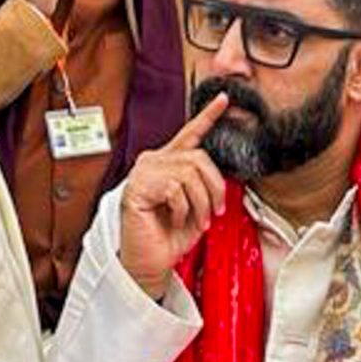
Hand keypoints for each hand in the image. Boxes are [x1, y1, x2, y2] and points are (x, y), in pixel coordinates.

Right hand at [118, 94, 231, 299]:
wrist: (150, 262)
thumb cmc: (169, 237)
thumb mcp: (197, 207)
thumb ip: (205, 185)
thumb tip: (222, 178)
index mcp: (168, 162)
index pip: (190, 134)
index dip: (208, 115)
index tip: (223, 99)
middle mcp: (153, 161)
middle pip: (199, 158)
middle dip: (214, 188)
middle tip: (213, 211)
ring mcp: (143, 172)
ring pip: (190, 174)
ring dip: (200, 203)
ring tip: (193, 220)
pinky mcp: (137, 186)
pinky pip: (175, 188)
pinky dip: (182, 209)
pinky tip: (173, 219)